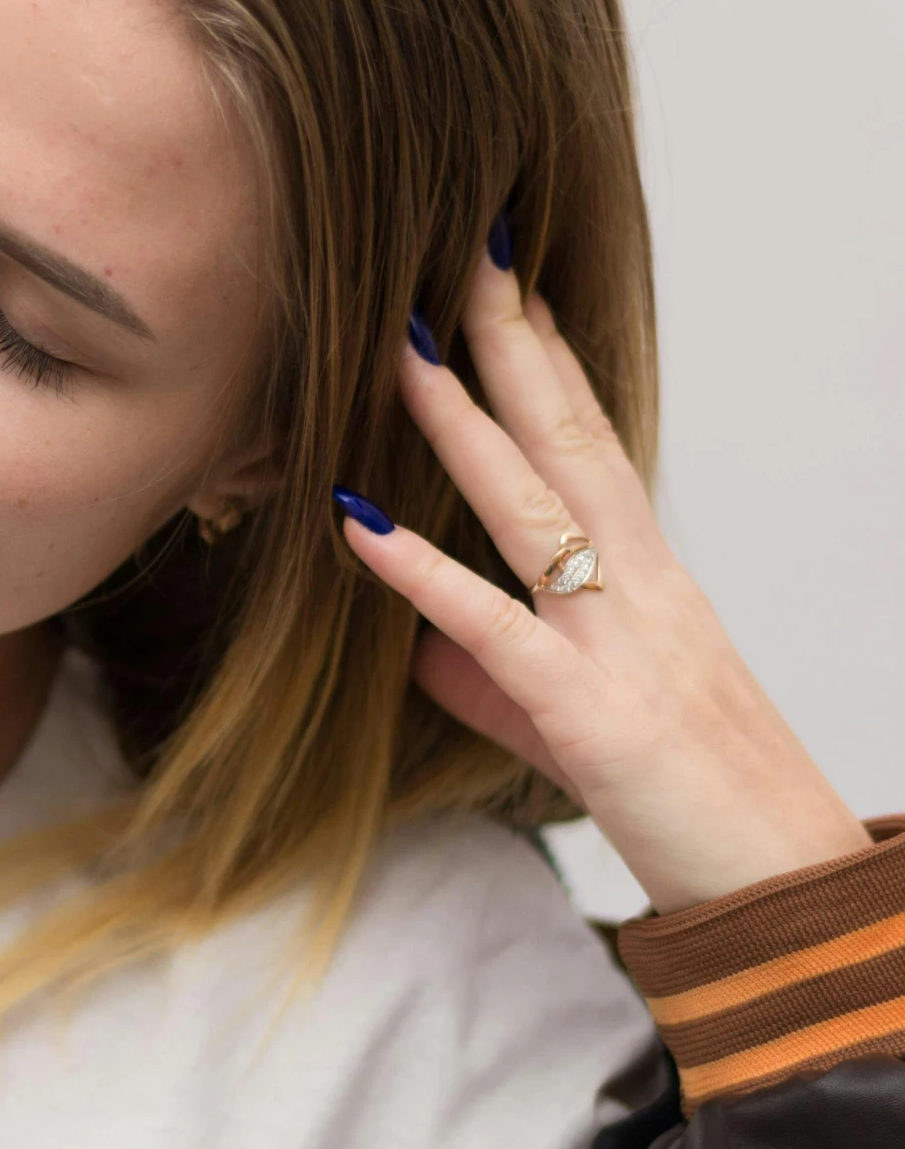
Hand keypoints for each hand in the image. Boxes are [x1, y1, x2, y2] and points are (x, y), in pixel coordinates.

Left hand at [336, 253, 869, 914]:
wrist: (789, 899)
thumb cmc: (706, 816)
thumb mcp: (594, 732)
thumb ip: (504, 683)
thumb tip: (425, 645)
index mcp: (655, 586)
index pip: (594, 447)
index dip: (547, 363)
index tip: (504, 284)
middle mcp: (645, 592)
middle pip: (572, 440)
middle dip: (512, 342)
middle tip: (464, 248)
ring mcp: (623, 646)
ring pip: (533, 508)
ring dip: (461, 422)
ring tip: (401, 345)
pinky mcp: (592, 716)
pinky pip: (492, 628)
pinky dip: (420, 570)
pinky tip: (358, 522)